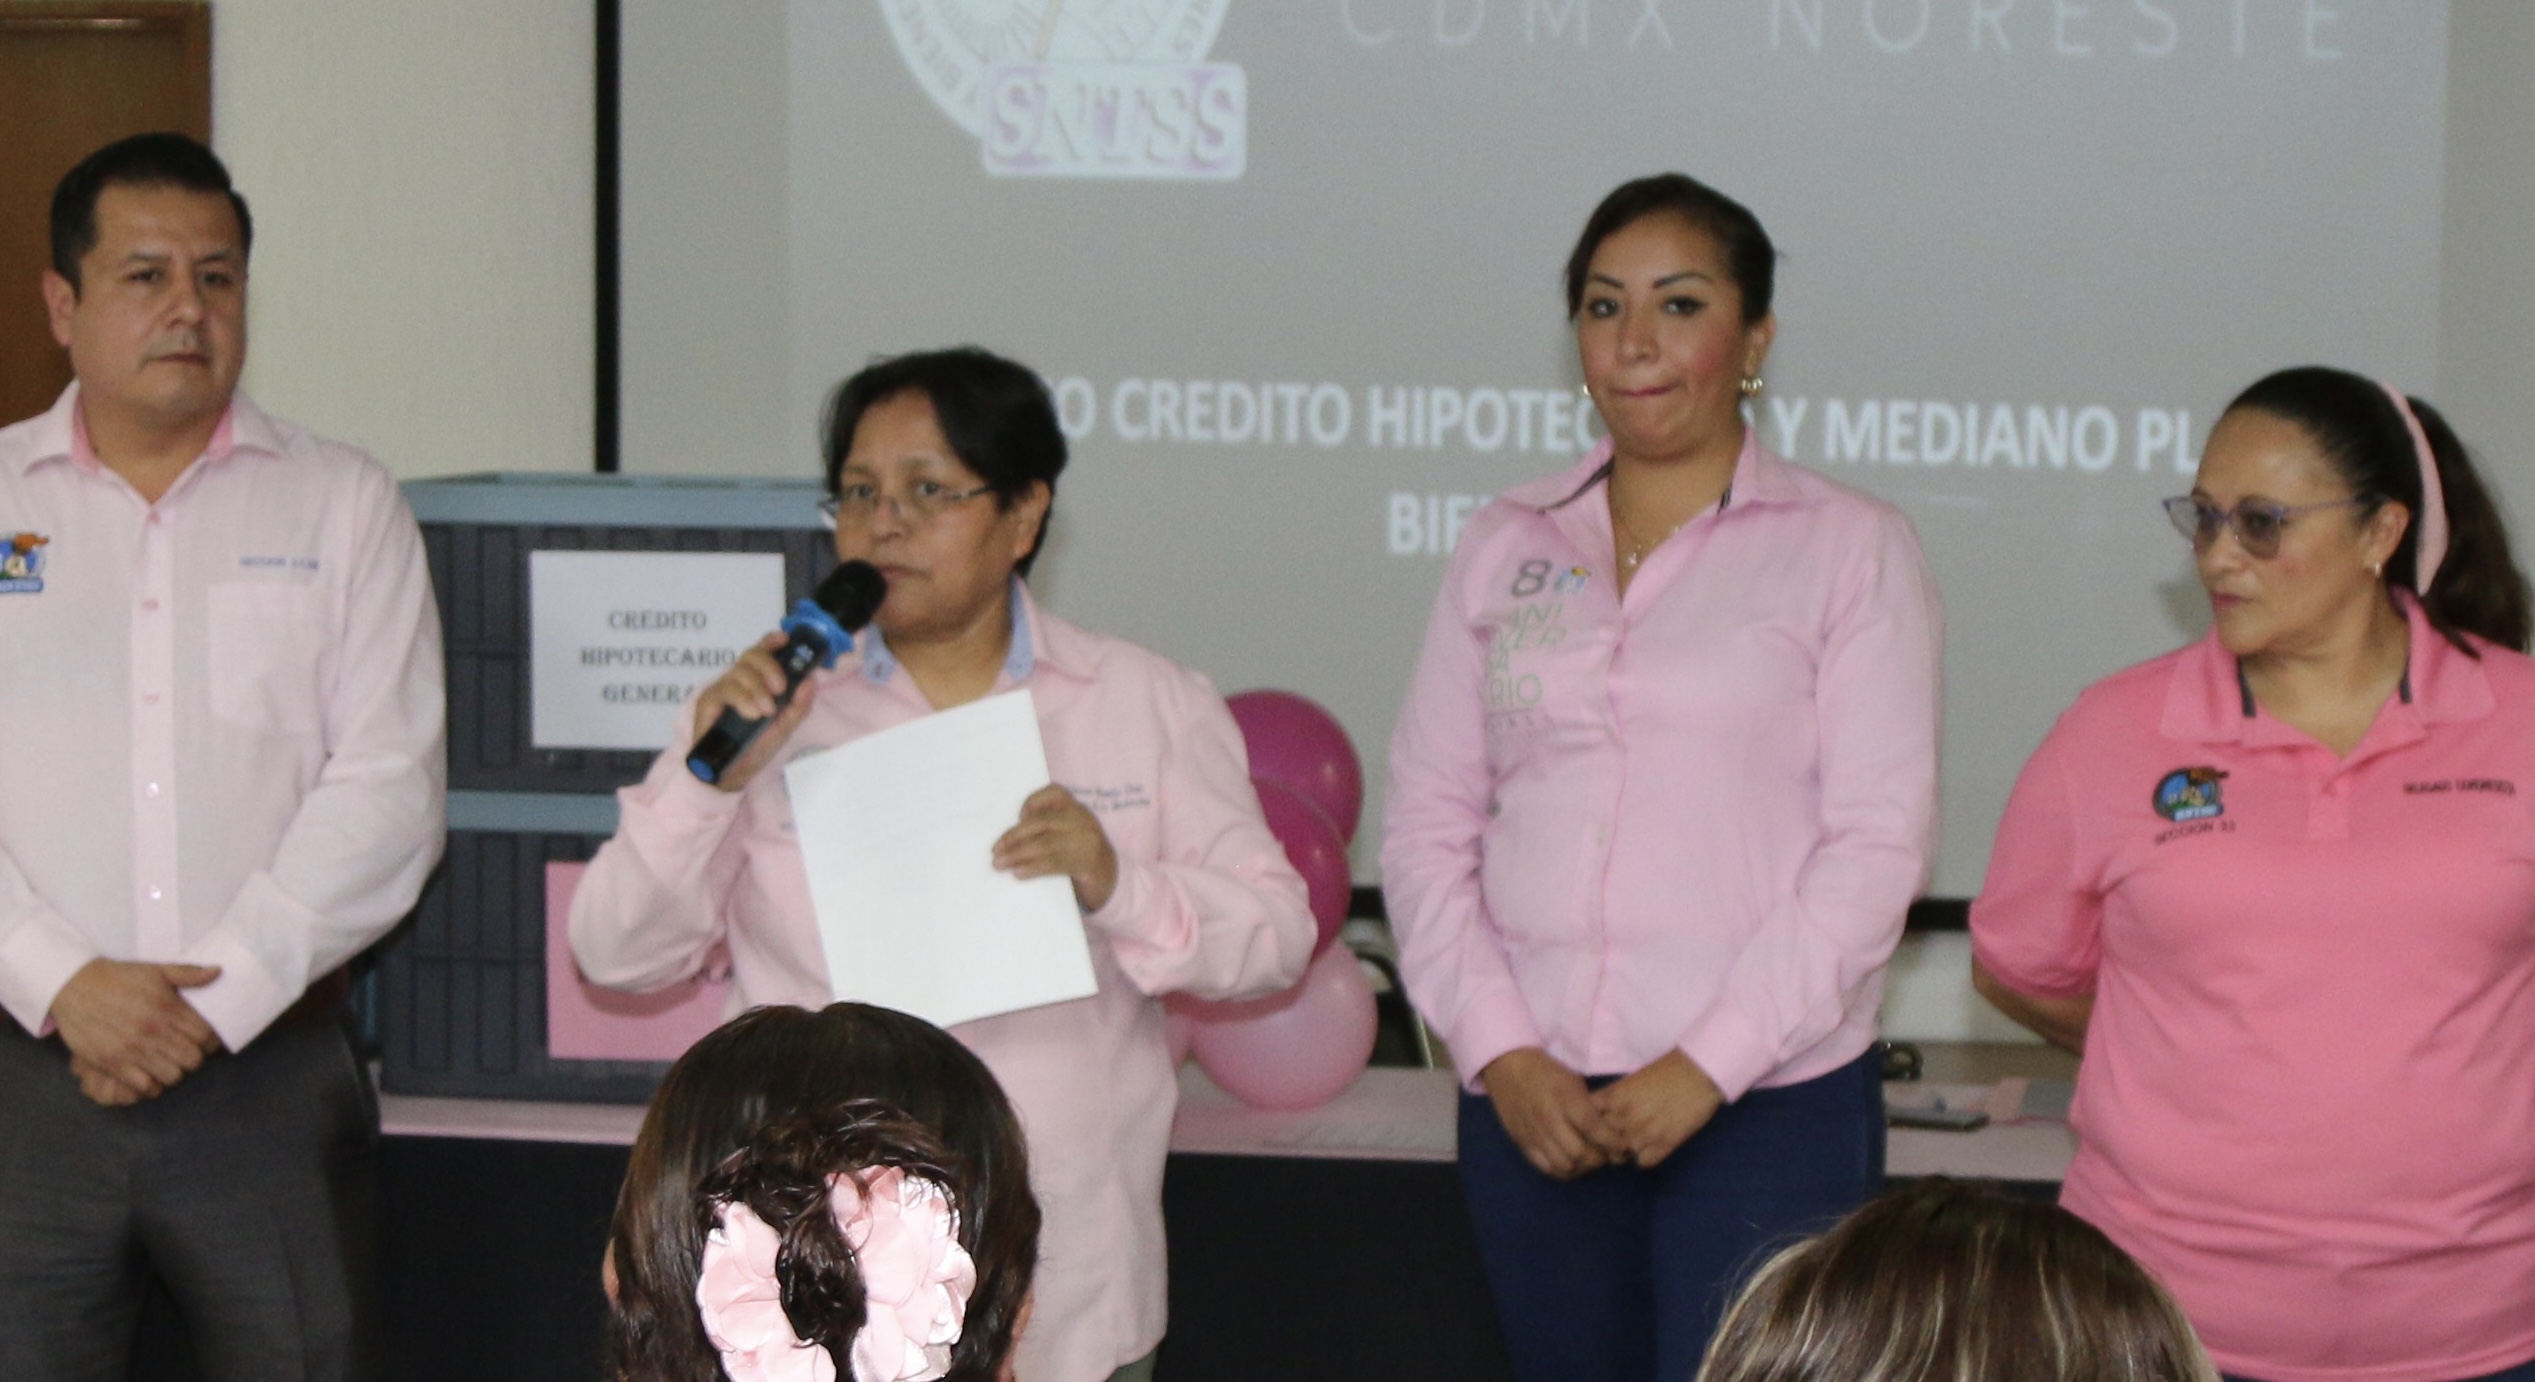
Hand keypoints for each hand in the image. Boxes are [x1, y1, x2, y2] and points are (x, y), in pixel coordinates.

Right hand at [49, 959, 223, 1103]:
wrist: (73, 986)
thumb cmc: (118, 978)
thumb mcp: (155, 970)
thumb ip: (188, 974)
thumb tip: (218, 972)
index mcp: (167, 1007)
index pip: (205, 1035)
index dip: (209, 1042)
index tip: (204, 1041)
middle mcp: (152, 1030)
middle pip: (192, 1059)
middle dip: (194, 1058)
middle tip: (185, 1053)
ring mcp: (131, 1048)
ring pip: (172, 1075)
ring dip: (174, 1072)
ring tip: (168, 1063)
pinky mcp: (112, 1062)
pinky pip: (144, 1086)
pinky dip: (151, 1084)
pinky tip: (148, 1073)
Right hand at [688, 633, 819, 792]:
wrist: (731, 775)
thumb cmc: (755, 748)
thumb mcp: (784, 727)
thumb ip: (799, 705)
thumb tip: (811, 680)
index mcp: (757, 682)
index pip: (762, 652)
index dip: (772, 641)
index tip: (785, 639)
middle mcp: (739, 681)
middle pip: (751, 655)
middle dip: (770, 666)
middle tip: (781, 688)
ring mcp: (722, 689)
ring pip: (739, 670)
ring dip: (758, 688)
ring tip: (766, 711)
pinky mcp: (708, 701)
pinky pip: (726, 689)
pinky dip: (743, 699)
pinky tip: (752, 714)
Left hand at [992, 785, 1119, 911]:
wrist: (1111, 879)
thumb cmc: (1080, 854)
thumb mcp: (1069, 833)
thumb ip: (1048, 827)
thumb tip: (1009, 839)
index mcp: (1077, 809)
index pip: (1055, 793)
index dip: (1033, 801)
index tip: (1018, 816)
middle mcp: (1083, 820)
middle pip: (1042, 823)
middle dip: (1014, 836)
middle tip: (995, 851)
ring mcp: (1087, 841)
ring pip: (1045, 844)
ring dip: (1017, 855)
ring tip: (999, 864)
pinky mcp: (1089, 863)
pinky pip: (1054, 864)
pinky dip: (1033, 868)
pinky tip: (1019, 873)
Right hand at [1479, 1047, 1625, 1179]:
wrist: (1508, 1067)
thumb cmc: (1546, 1072)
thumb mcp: (1573, 1081)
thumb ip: (1589, 1107)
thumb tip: (1609, 1131)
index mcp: (1566, 1098)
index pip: (1594, 1129)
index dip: (1613, 1142)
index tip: (1624, 1147)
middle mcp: (1550, 1119)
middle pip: (1580, 1153)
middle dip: (1599, 1159)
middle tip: (1606, 1155)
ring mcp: (1534, 1133)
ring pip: (1564, 1165)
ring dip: (1581, 1167)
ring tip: (1588, 1161)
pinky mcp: (1523, 1142)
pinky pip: (1545, 1167)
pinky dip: (1562, 1171)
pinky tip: (1570, 1164)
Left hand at [1590, 1049, 1723, 1167]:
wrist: (1699, 1073)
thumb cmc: (1667, 1070)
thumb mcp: (1632, 1079)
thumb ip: (1614, 1097)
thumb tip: (1603, 1114)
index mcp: (1614, 1097)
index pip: (1586, 1120)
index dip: (1590, 1125)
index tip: (1597, 1125)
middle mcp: (1623, 1117)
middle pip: (1600, 1142)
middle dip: (1605, 1141)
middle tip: (1617, 1137)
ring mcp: (1642, 1134)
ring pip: (1619, 1157)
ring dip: (1625, 1151)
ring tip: (1636, 1141)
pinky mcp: (1663, 1145)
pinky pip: (1643, 1163)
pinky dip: (1645, 1158)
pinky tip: (1653, 1147)